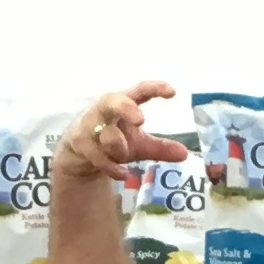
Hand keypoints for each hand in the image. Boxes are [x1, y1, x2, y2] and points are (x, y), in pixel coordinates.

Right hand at [55, 81, 187, 186]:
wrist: (78, 155)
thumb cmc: (111, 141)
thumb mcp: (138, 144)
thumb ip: (160, 148)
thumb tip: (185, 154)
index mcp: (121, 103)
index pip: (138, 91)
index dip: (154, 89)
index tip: (172, 92)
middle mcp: (104, 111)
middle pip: (113, 101)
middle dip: (126, 108)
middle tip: (141, 120)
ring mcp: (89, 126)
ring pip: (105, 134)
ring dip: (118, 146)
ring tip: (125, 155)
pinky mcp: (80, 144)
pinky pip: (97, 155)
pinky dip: (111, 167)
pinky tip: (123, 175)